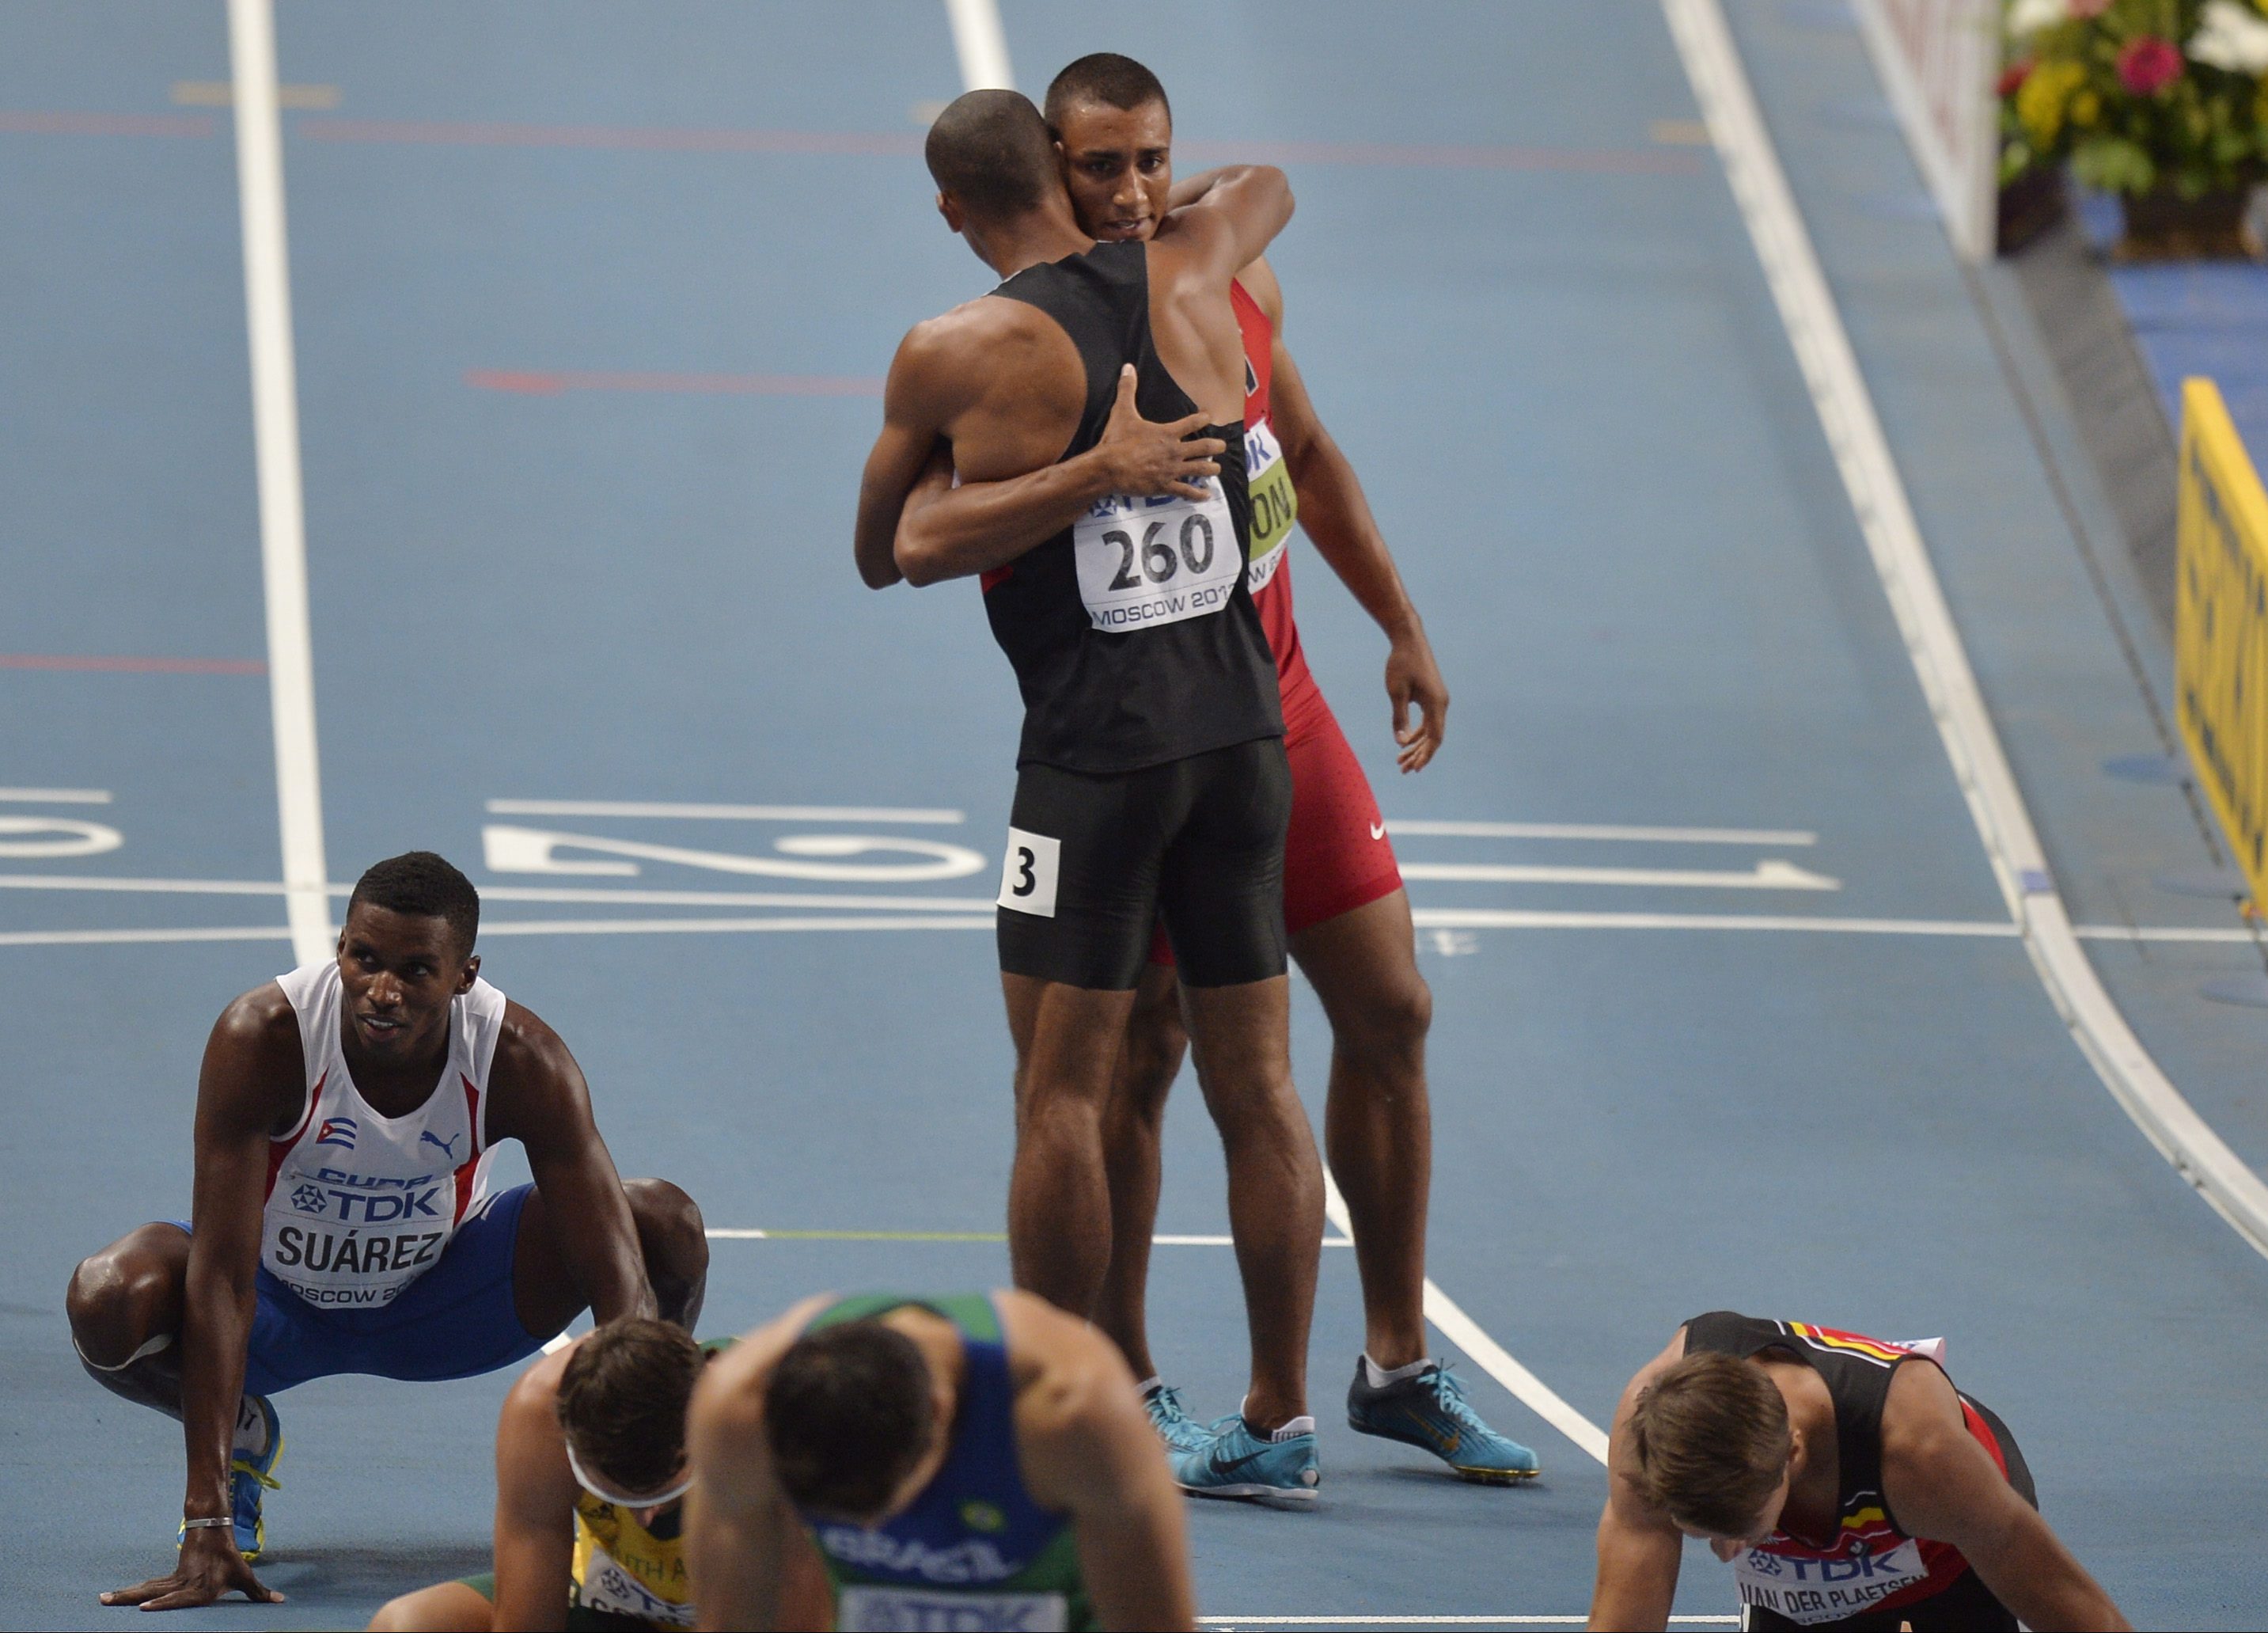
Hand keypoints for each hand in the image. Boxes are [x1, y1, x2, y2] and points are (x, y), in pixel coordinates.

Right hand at [101, 1527, 282, 1611]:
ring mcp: (174, 1580)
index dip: (164, 1604)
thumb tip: (281, 1601)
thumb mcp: (245, 1576)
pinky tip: (117, 1597)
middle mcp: (183, 1585)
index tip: (144, 1609)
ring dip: (125, 1594)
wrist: (216, 1532)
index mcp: (201, 1588)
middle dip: (130, 1598)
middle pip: (153, 1592)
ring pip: (147, 1588)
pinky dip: (133, 1592)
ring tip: (102, 1598)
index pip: (180, 1598)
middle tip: (105, 1600)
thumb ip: (259, 1592)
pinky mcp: (170, 1577)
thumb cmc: (231, 1560)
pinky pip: (150, 1586)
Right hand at [1096, 365, 1224, 500]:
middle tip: (1222, 446)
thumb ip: (1127, 388)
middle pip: (1203, 448)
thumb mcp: (1122, 411)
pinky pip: (1185, 491)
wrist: (1108, 468)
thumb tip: (1127, 366)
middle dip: (1215, 446)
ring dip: (1211, 469)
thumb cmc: (1116, 440)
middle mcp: (1174, 451)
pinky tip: (1206, 495)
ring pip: (1199, 470)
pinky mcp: (1164, 486)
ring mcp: (1171, 470)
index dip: (1202, 419)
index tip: (1209, 417)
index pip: (1192, 423)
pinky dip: (1197, 494)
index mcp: (1167, 433)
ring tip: (1217, 469)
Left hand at [1386, 630, 1447, 772]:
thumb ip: (1399, 718)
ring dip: (1416, 745)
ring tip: (1401, 760)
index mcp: (1436, 704)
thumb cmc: (1401, 664)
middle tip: (1403, 770)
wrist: (1408, 639)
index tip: (1415, 768)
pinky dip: (1417, 732)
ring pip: (1430, 730)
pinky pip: (1427, 720)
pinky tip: (1405, 741)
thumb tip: (1400, 743)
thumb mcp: (1396, 692)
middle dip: (1419, 754)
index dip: (1425, 755)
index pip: (1434, 737)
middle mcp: (1441, 703)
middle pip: (1433, 737)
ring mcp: (1437, 700)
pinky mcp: (1431, 696)